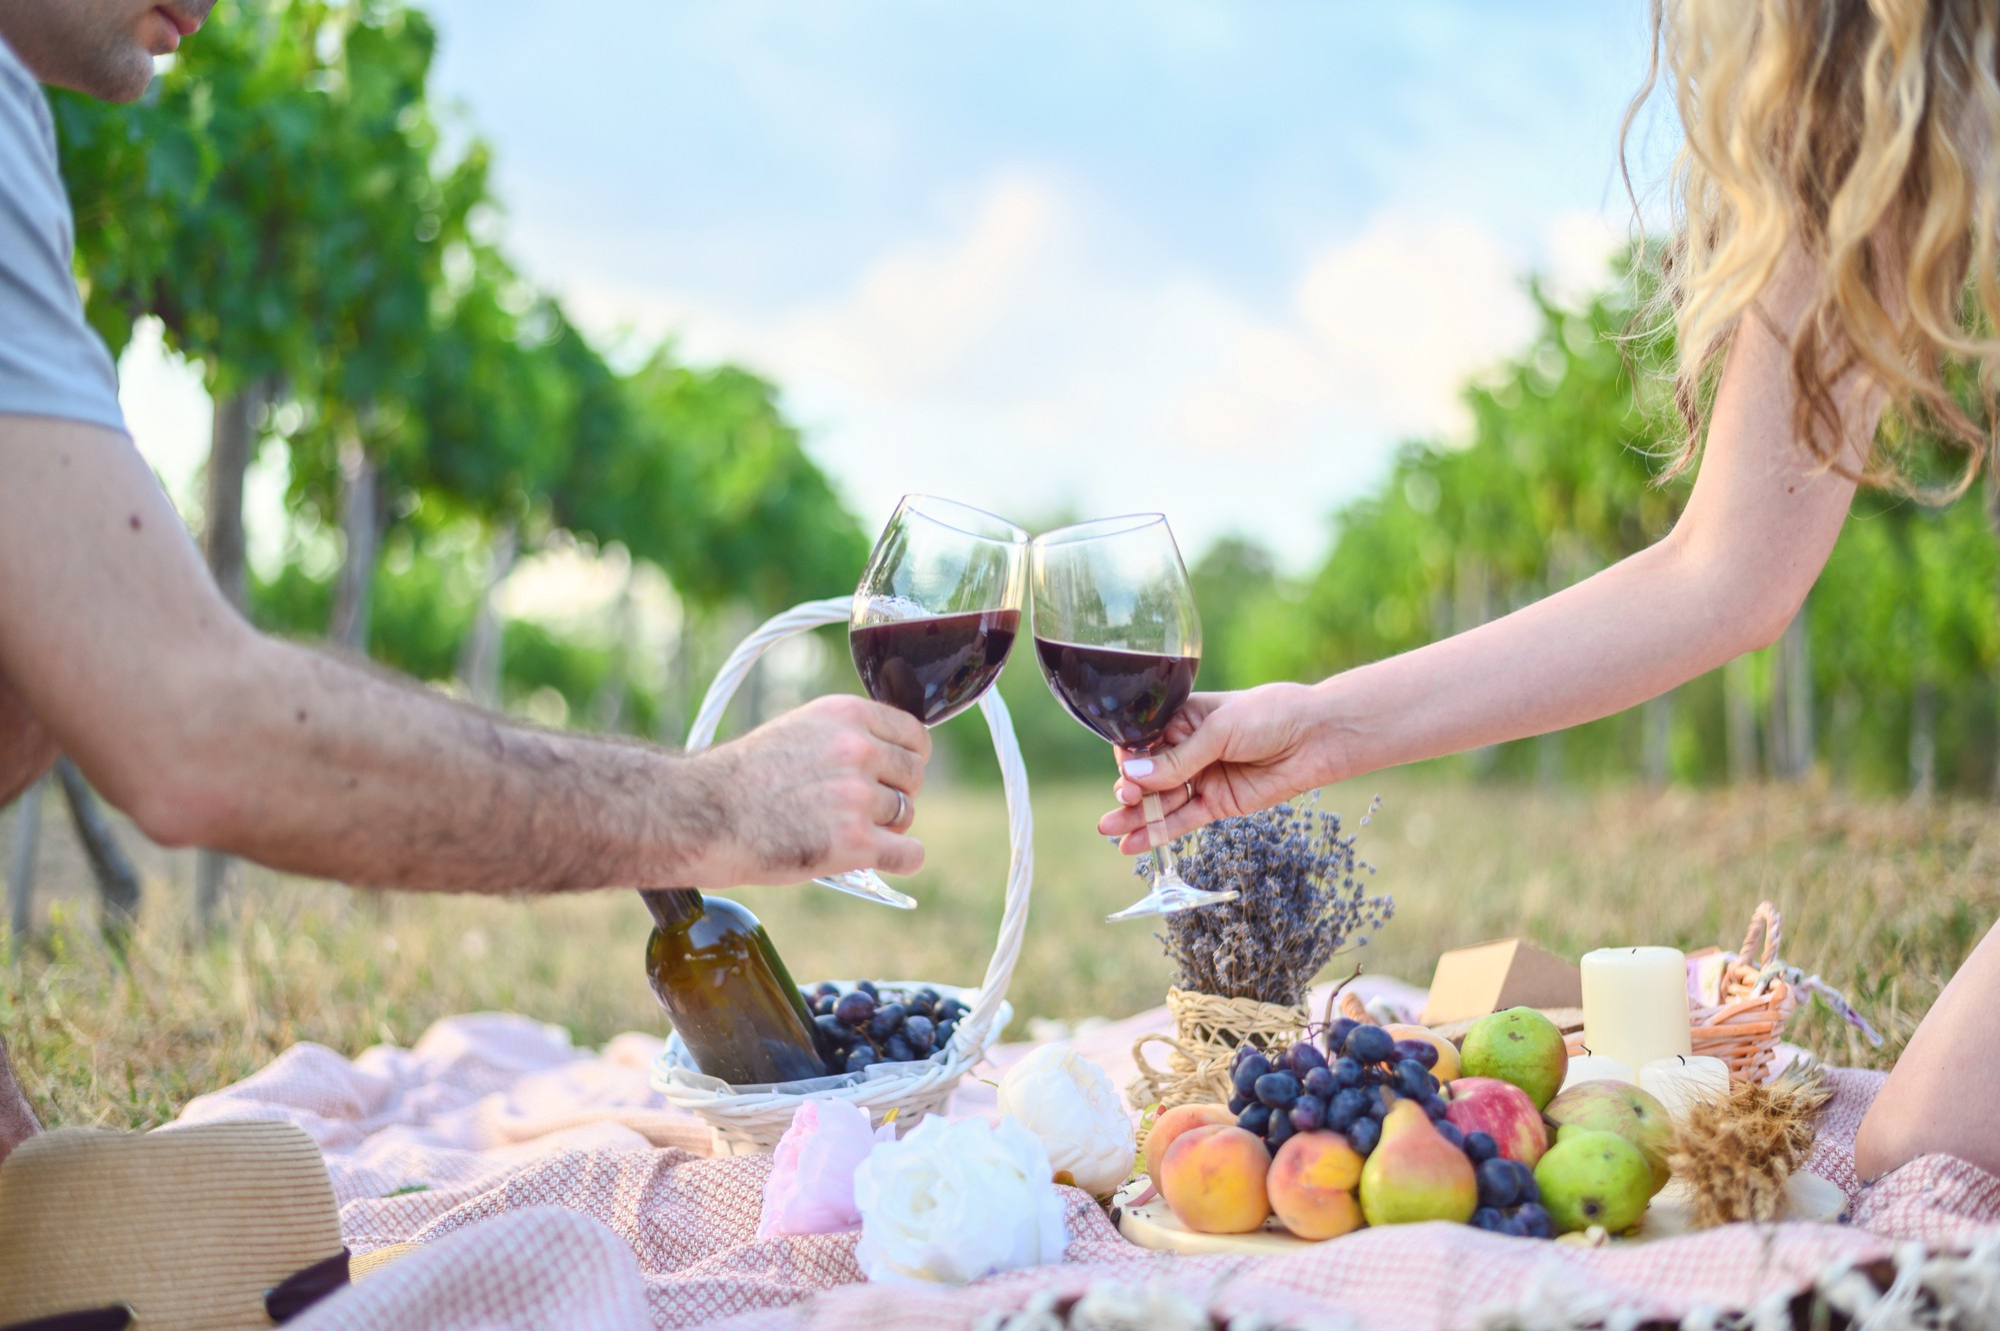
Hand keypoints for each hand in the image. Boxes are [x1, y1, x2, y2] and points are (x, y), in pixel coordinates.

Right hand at [684, 694, 931, 886]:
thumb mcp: (796, 731)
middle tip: (864, 810)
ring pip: (906, 815)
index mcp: (845, 714)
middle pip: (914, 775)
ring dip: (885, 828)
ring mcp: (857, 797)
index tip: (897, 774)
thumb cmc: (740, 779)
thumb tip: (887, 760)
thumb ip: (844, 738)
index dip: (907, 758)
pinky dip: (902, 859)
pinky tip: (885, 859)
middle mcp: (857, 749)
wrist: (701, 817)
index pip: (914, 734)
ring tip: (845, 831)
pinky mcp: (853, 843)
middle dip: (896, 793)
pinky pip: (908, 854)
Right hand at [1095, 682, 1342, 852]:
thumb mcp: (1219, 730)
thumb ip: (1178, 759)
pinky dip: (1158, 833)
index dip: (1130, 758)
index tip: (1124, 770)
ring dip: (1136, 816)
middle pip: (1149, 775)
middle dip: (1131, 789)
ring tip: (1108, 829)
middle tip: (1124, 799)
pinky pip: (1182, 820)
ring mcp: (1202, 778)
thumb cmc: (1269, 716)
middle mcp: (1188, 749)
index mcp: (1183, 719)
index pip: (1143, 741)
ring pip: (1162, 801)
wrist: (1316, 737)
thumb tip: (1133, 774)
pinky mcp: (1218, 804)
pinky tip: (1132, 843)